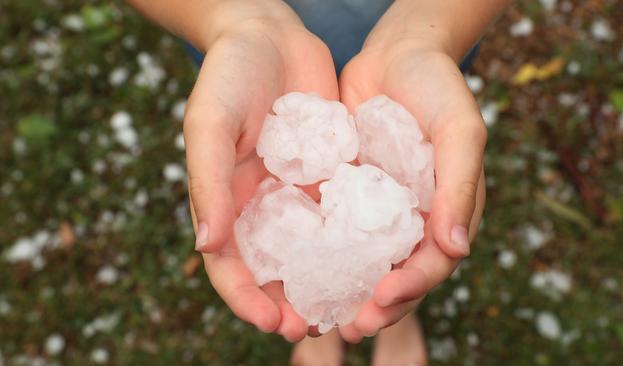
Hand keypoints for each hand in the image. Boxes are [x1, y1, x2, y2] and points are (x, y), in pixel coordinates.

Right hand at [183, 5, 338, 341]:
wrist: (268, 34)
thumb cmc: (228, 75)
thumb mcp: (210, 124)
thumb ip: (209, 182)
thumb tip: (208, 247)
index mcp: (225, 203)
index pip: (230, 267)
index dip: (246, 299)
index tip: (271, 322)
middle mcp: (261, 207)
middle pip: (274, 270)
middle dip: (291, 303)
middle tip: (318, 327)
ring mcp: (296, 194)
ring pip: (312, 251)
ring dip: (327, 282)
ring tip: (352, 306)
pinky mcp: (328, 175)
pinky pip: (341, 214)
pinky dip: (354, 240)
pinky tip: (377, 258)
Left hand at [336, 37, 486, 341]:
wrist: (396, 54)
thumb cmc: (438, 87)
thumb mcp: (459, 130)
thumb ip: (461, 186)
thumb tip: (457, 249)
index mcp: (448, 212)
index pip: (434, 262)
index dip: (412, 286)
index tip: (383, 298)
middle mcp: (413, 219)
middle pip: (398, 273)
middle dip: (377, 304)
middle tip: (350, 327)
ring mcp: (380, 210)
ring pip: (365, 262)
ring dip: (347, 291)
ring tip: (321, 317)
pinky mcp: (349, 195)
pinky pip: (336, 230)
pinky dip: (323, 254)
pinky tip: (300, 272)